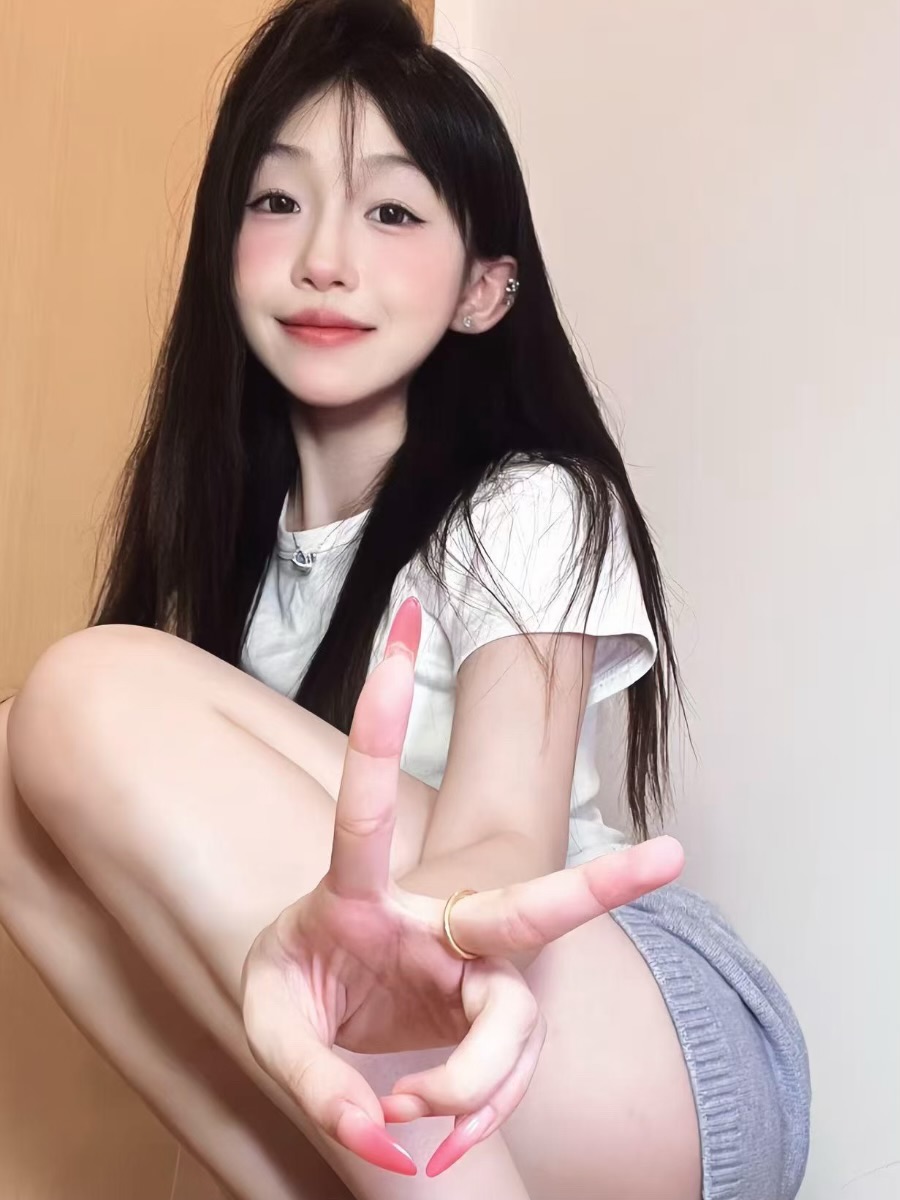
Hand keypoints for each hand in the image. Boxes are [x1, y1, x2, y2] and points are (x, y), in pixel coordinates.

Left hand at [240, 598, 683, 1176]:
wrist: (339, 1008)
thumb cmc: (302, 988)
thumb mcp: (272, 1022)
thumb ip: (310, 1073)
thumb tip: (376, 1132)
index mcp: (358, 893)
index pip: (365, 810)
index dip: (380, 725)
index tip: (401, 636)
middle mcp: (434, 921)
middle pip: (520, 909)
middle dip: (592, 886)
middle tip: (670, 857)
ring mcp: (473, 968)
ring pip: (515, 1023)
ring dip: (477, 1083)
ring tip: (417, 1123)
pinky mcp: (494, 1010)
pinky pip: (508, 1071)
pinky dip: (478, 1110)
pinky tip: (442, 1142)